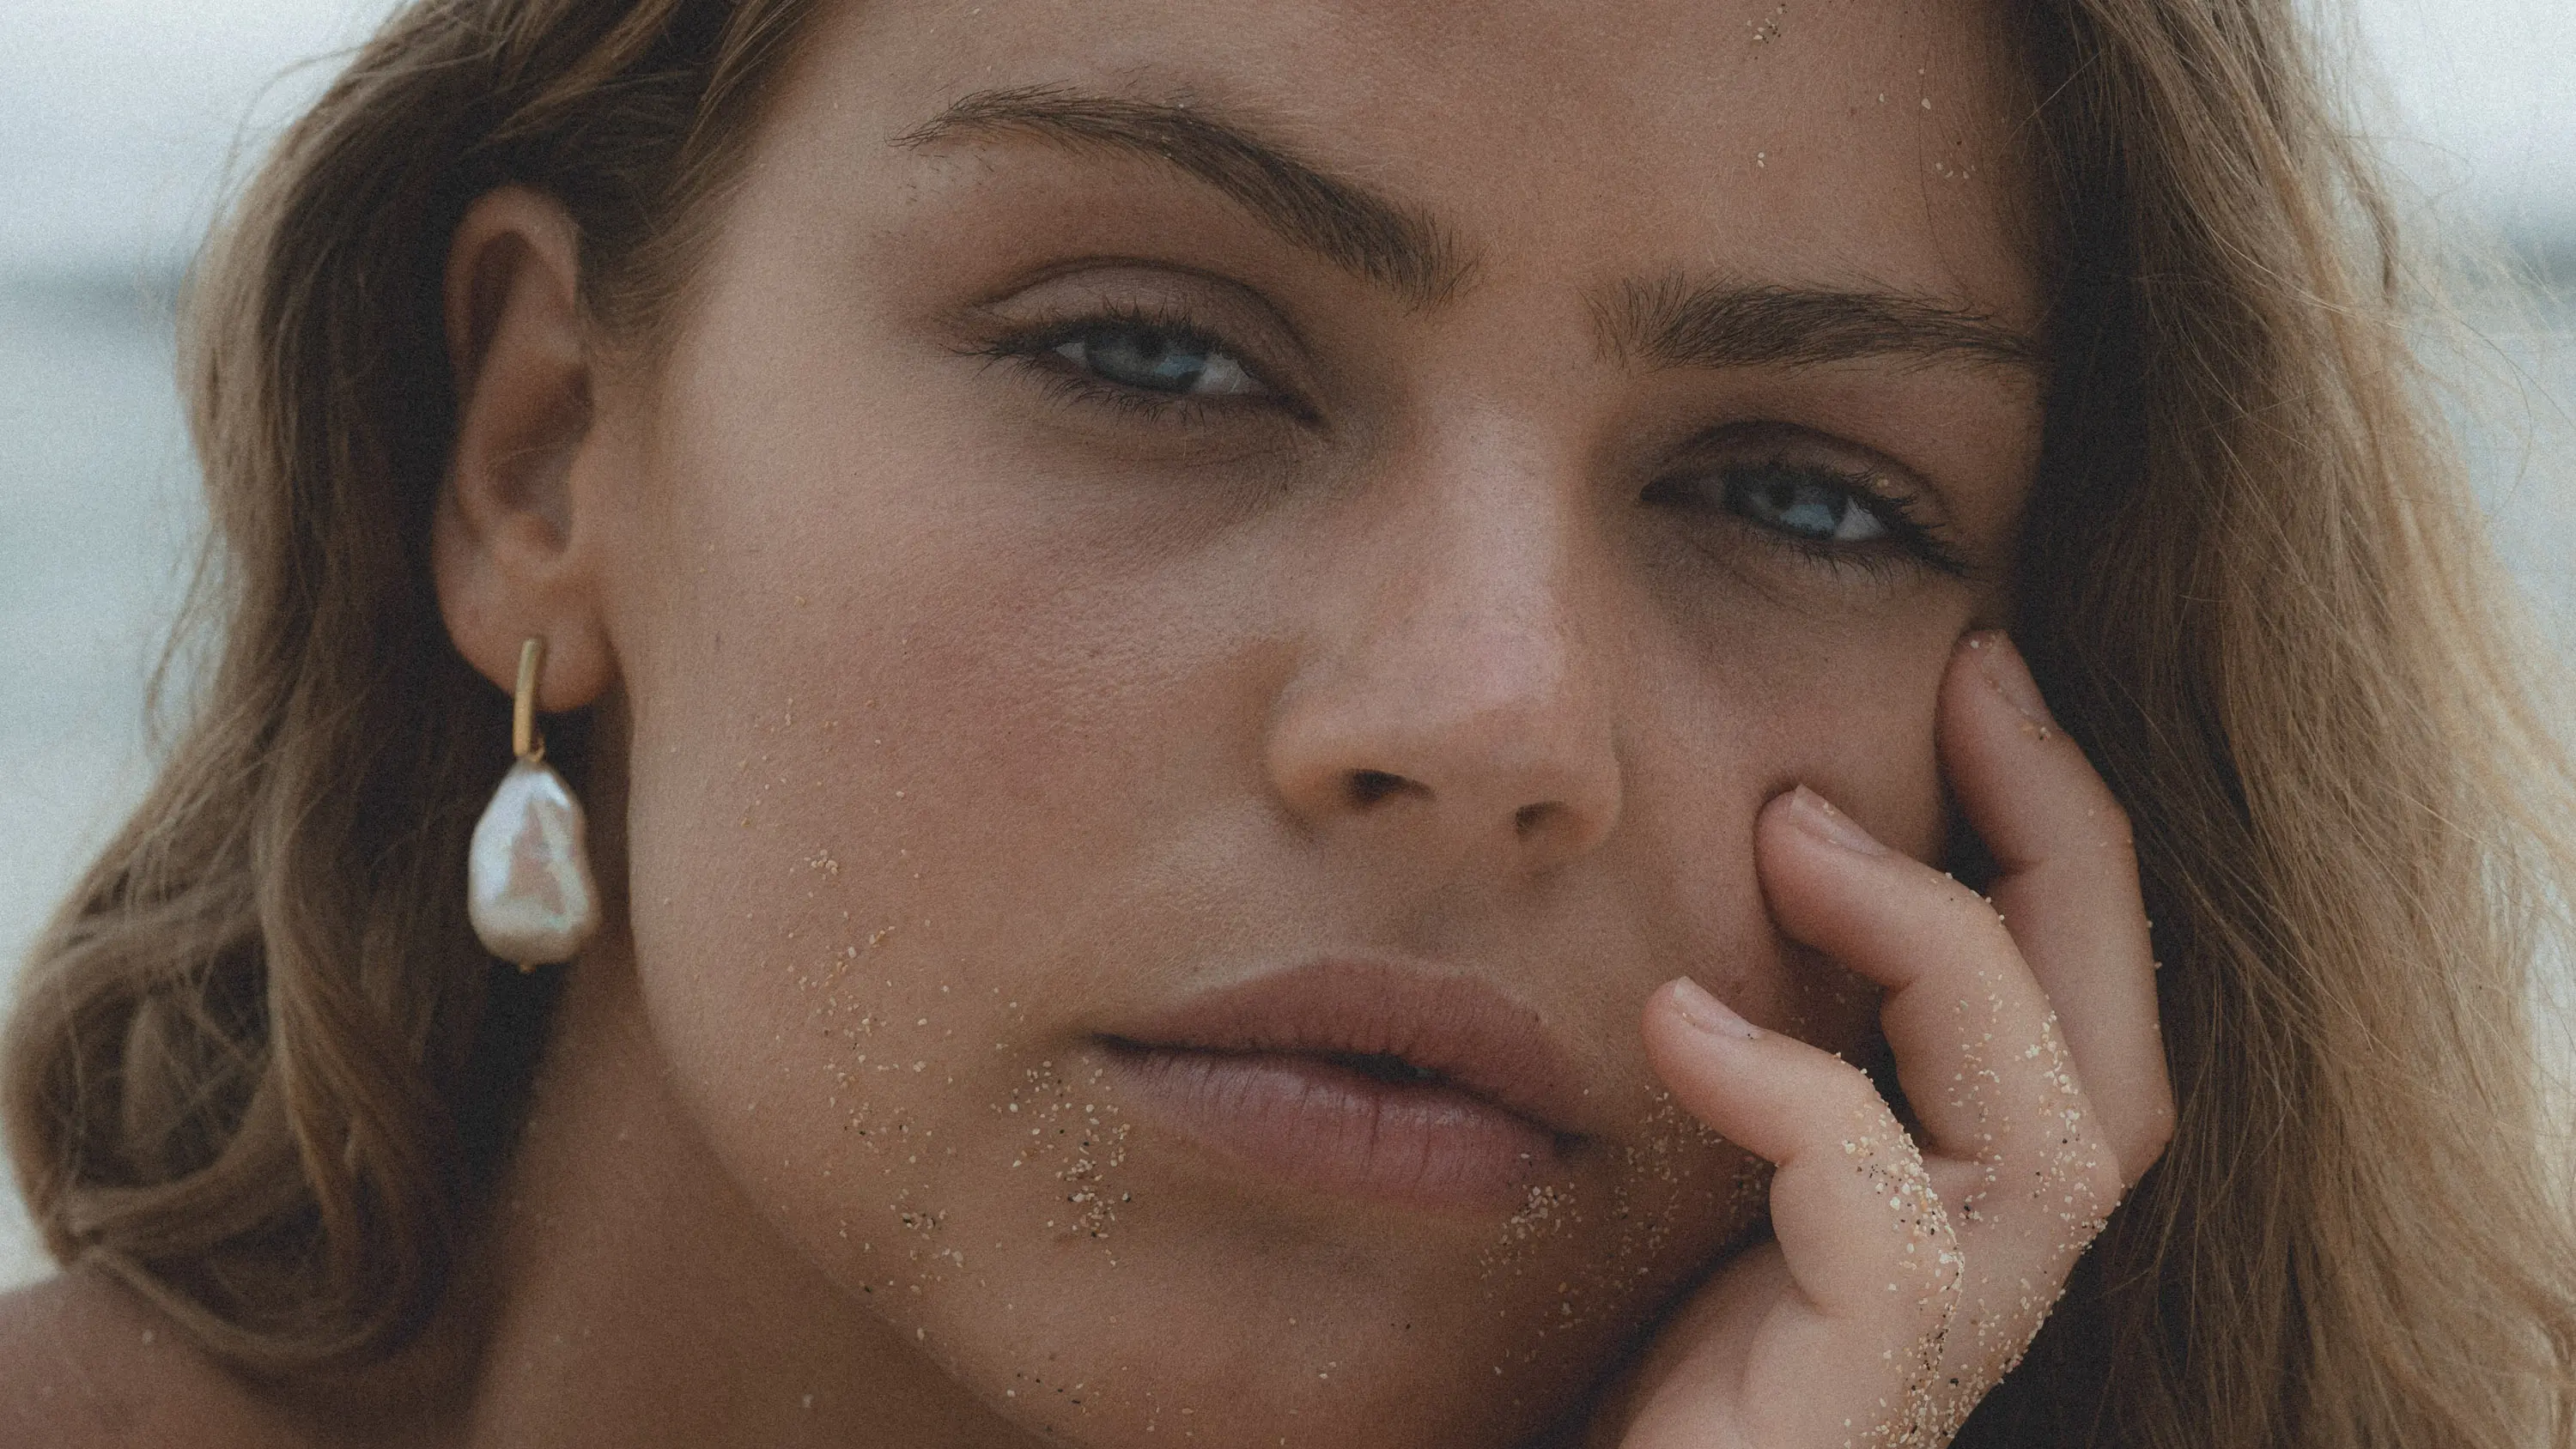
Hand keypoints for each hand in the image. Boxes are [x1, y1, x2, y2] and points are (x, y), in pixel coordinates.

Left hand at [1595, 632, 2175, 1448]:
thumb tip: (1732, 824)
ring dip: (1939, 940)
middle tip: (1974, 672)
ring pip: (2054, 1120)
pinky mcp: (1864, 1394)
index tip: (1976, 666)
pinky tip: (1675, 1020)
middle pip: (2118, 1042)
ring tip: (1795, 827)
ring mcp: (1942, 1339)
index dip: (2053, 824)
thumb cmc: (1624, 1348)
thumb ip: (1749, 1026)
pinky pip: (1885, 1224)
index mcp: (1957, 1193)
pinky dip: (1795, 1094)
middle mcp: (1985, 1266)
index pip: (2072, 995)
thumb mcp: (1698, 1150)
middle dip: (2067, 836)